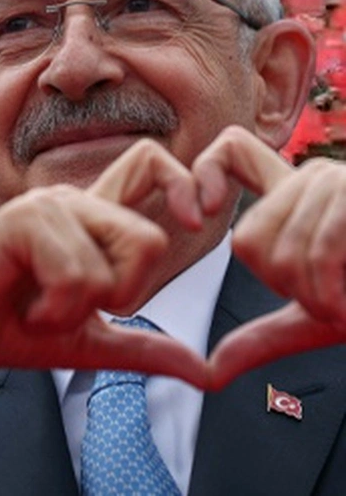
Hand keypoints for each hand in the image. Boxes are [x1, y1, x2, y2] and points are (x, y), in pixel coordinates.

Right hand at [0, 140, 209, 386]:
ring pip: (114, 262)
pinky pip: (76, 273)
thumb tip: (206, 372)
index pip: (151, 163)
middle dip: (126, 294)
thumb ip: (146, 348)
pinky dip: (57, 310)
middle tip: (78, 307)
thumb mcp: (91, 343)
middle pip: (151, 236)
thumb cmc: (11, 332)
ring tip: (41, 309)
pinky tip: (26, 310)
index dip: (183, 182)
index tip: (194, 218)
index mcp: (90, 218)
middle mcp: (70, 202)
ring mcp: (44, 208)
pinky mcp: (20, 222)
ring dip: (81, 309)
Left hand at [192, 126, 345, 388]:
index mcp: (294, 197)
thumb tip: (209, 372)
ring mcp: (339, 181)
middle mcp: (313, 178)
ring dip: (319, 297)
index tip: (195, 215)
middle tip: (335, 293)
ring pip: (282, 253)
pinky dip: (333, 292)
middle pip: (247, 238)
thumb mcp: (316, 318)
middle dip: (287, 287)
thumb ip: (261, 338)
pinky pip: (321, 250)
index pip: (232, 152)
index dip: (205, 172)